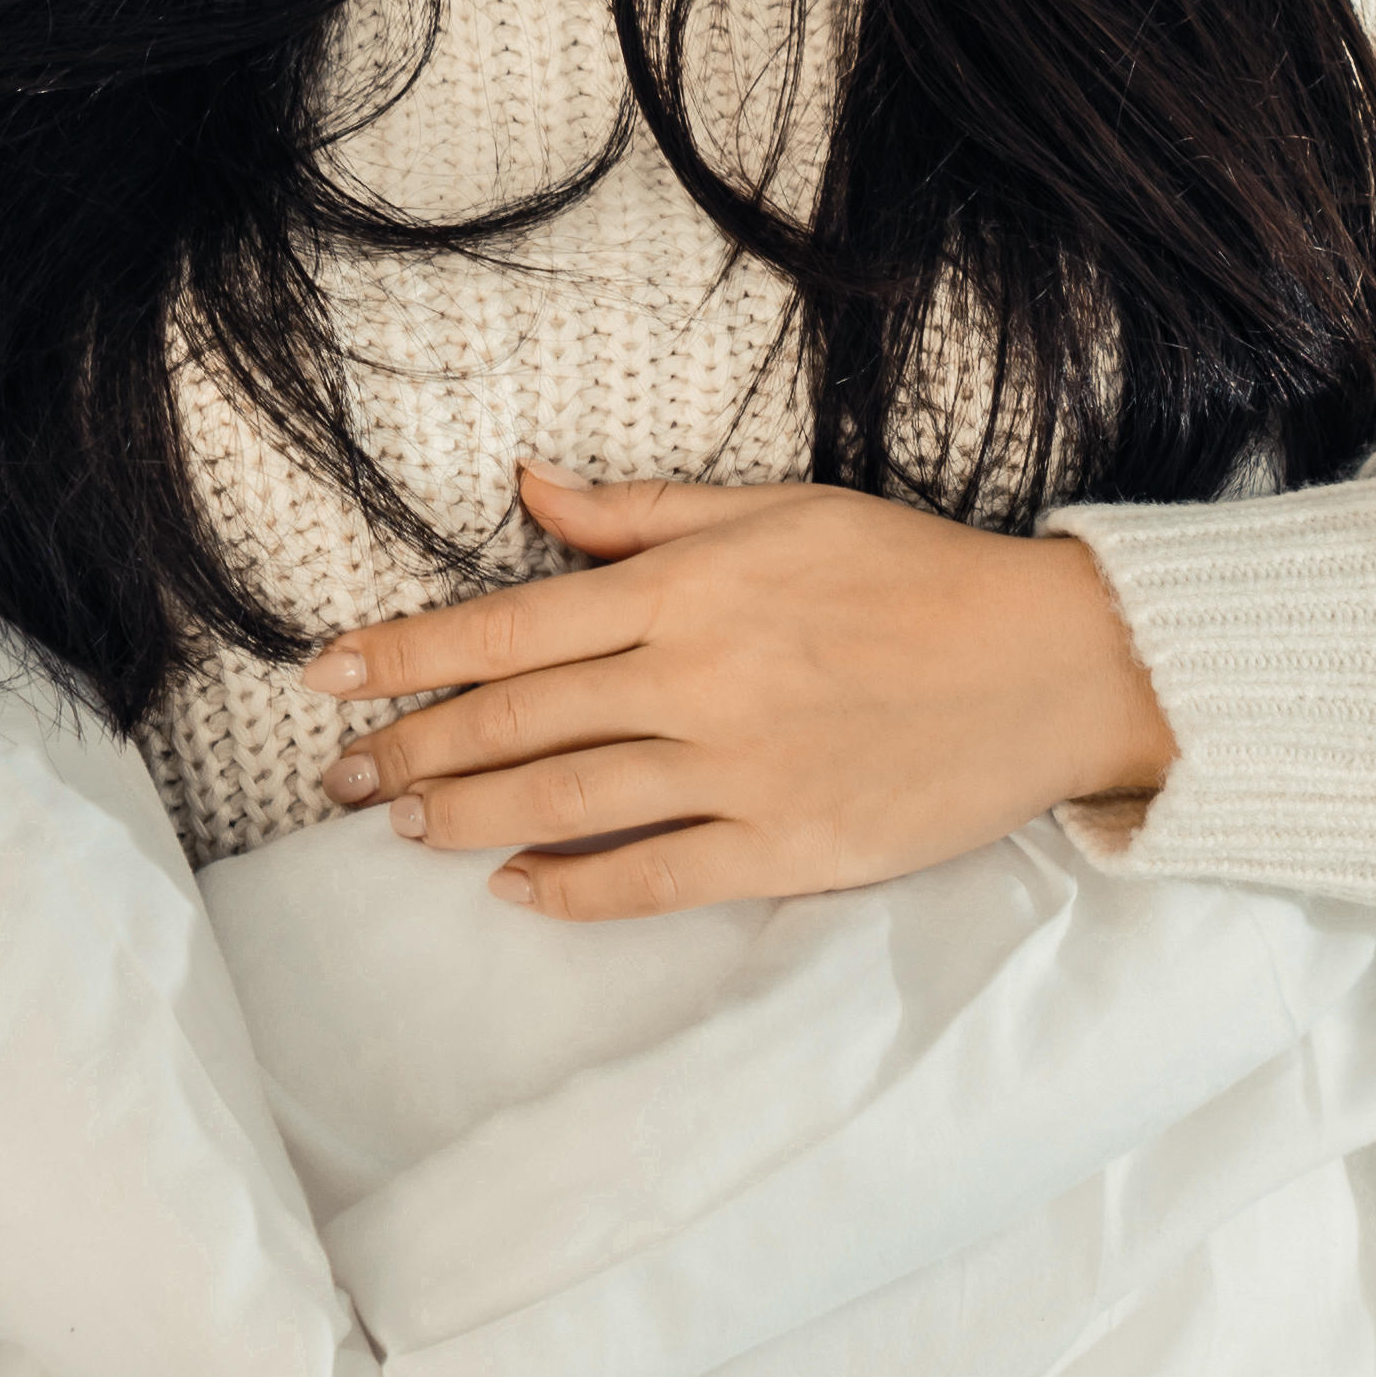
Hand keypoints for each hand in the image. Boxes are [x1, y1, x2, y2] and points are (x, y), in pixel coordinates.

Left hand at [302, 459, 1175, 919]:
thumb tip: (530, 487)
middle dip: (408, 747)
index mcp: (686, 588)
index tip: (324, 675)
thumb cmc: (911, 571)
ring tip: (396, 826)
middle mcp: (696, 678)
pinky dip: (571, 889)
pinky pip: (652, 878)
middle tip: (334, 777)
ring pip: (562, 802)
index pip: (507, 626)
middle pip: (514, 720)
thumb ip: (642, 511)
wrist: (1051, 661)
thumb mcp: (775, 508)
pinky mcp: (787, 845)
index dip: (403, 653)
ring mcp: (740, 769)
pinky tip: (511, 888)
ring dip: (463, 816)